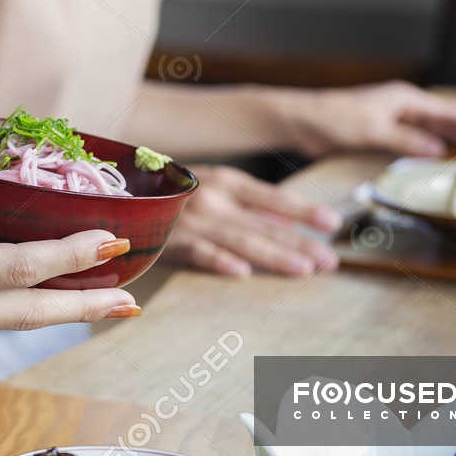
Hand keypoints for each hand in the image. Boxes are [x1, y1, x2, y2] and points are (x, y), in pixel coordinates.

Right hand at [163, 164, 339, 276]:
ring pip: (240, 240)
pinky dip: (219, 260)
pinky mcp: (170, 241)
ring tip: (304, 269)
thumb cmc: (176, 195)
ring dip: (273, 255)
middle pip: (264, 224)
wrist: (122, 196)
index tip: (332, 224)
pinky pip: (198, 253)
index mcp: (226, 182)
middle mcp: (213, 198)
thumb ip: (252, 206)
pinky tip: (240, 272)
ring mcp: (191, 220)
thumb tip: (291, 222)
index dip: (303, 210)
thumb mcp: (215, 189)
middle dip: (300, 242)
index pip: (273, 198)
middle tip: (329, 260)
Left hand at [280, 81, 455, 158]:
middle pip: (443, 122)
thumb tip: (438, 149)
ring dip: (451, 144)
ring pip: (430, 133)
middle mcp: (402, 106)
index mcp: (404, 98)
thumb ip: (406, 139)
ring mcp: (392, 120)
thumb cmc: (335, 118)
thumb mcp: (373, 130)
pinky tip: (440, 162)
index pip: (446, 110)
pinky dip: (429, 151)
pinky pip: (414, 142)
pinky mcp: (381, 134)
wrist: (301, 122)